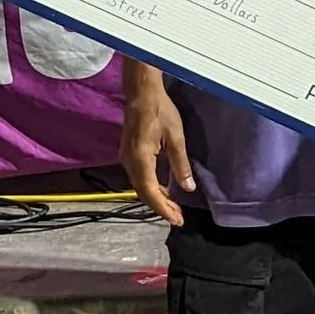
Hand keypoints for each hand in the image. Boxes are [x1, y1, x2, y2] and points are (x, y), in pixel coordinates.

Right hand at [120, 63, 193, 226]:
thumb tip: (188, 188)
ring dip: (156, 198)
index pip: (151, 192)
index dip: (164, 209)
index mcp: (140, 159)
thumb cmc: (160, 111)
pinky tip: (164, 189)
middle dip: (161, 207)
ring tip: (173, 207)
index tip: (176, 220)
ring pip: (140, 186)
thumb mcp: (176, 137)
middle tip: (178, 218)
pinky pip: (139, 177)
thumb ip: (180, 165)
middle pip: (143, 193)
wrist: (142, 93)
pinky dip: (151, 188)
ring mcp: (126, 157)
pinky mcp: (129, 153)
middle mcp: (129, 162)